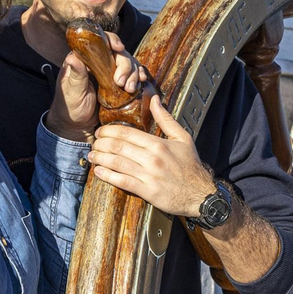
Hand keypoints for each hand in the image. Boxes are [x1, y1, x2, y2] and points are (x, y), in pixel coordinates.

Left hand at [46, 31, 145, 140]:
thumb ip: (75, 75)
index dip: (111, 40)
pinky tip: (141, 81)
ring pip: (128, 62)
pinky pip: (132, 74)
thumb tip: (72, 57)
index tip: (118, 48)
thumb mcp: (71, 92)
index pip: (99, 41)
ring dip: (133, 73)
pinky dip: (138, 76)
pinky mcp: (118, 83)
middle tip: (121, 82)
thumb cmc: (69, 108)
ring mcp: (109, 72)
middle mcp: (98, 62)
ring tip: (130, 89)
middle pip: (118, 52)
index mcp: (83, 58)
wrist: (77, 126)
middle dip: (125, 65)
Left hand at [89, 97, 216, 217]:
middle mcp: (152, 158)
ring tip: (92, 156)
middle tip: (94, 143)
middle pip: (118, 147)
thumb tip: (154, 99)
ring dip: (100, 159)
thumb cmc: (190, 165)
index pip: (126, 133)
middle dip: (101, 144)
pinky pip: (122, 181)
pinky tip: (98, 172)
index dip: (108, 131)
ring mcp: (149, 175)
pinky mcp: (147, 191)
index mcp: (158, 144)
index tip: (101, 131)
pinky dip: (107, 176)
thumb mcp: (182, 138)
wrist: (200, 194)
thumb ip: (166, 119)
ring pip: (117, 163)